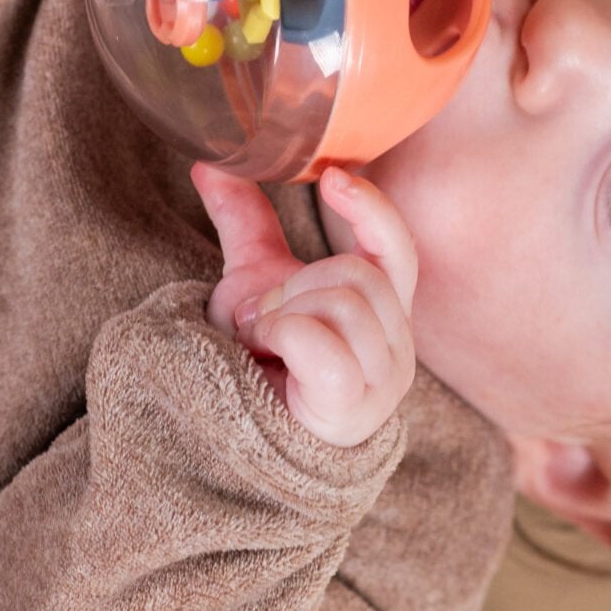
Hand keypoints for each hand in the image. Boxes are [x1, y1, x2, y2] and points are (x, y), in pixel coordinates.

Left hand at [193, 162, 418, 448]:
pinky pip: (319, 339)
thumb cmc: (262, 371)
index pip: (397, 251)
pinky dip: (282, 338)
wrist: (240, 446)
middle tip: (259, 323)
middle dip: (291, 287)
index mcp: (382, 314)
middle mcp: (397, 347)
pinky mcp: (355, 406)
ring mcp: (383, 381)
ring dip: (281, 315)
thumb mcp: (254, 287)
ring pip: (341, 301)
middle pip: (356, 273)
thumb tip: (212, 163)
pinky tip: (268, 361)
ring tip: (262, 347)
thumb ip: (246, 227)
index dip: (372, 211)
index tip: (332, 177)